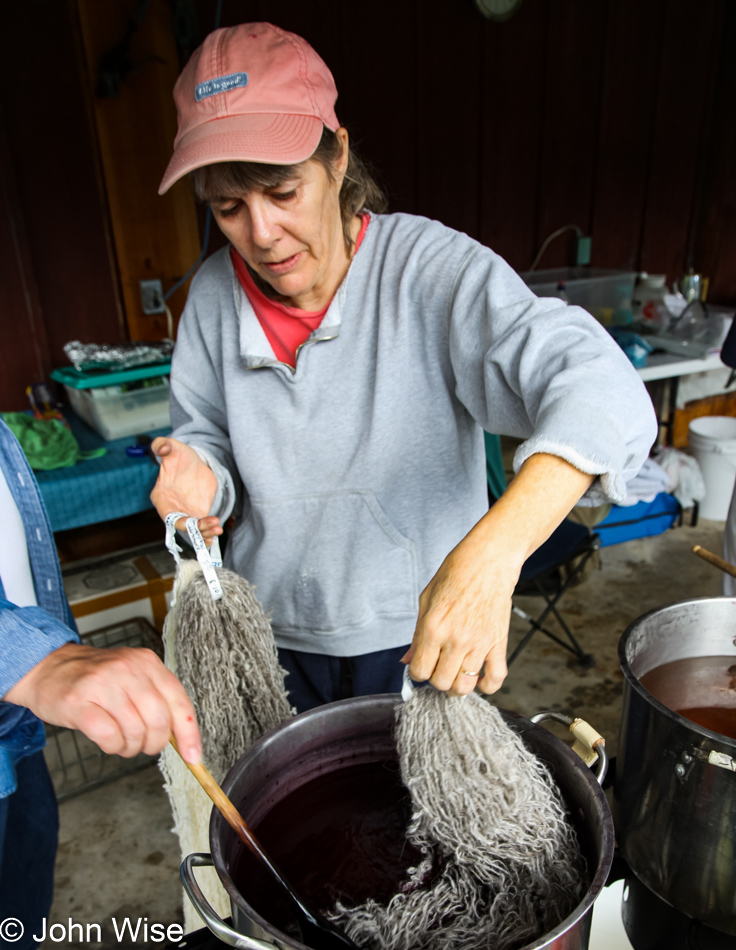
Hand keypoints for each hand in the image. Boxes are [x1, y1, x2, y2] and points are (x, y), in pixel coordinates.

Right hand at [4, 643, 201, 761]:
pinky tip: (108, 740)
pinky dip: (112, 747)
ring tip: (121, 741)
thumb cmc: (95, 679)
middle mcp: (128, 669)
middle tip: (144, 746)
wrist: (49, 668)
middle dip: (154, 744)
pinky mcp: (79, 702)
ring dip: (131, 747)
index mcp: (147, 662)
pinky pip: (109, 737)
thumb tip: (182, 737)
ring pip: (135, 731)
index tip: (193, 756)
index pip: (179, 702)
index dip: (189, 734)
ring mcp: (102, 683)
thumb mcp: (133, 678)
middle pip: (159, 720)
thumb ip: (157, 699)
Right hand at [150, 437, 220, 541]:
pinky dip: (208, 534)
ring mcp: (185, 513)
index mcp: (161, 496)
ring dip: (205, 533)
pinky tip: (216, 534)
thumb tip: (162, 446)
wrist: (195, 462)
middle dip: (195, 528)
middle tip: (212, 524)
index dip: (177, 520)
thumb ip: (163, 445)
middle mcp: (172, 508)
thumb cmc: (179, 456)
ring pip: (193, 530)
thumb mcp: (172, 447)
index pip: (166, 514)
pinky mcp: (197, 513)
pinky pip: (201, 529)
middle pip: (181, 525)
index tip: (192, 519)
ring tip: (218, 529)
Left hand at [402, 453, 594, 695]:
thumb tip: (407, 660)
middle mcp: (455, 639)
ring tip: (456, 674)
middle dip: (436, 680)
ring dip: (458, 685)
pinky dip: (488, 687)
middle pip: (441, 683)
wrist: (488, 560)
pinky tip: (480, 680)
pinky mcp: (498, 643)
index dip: (417, 672)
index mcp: (433, 627)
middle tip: (438, 668)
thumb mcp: (426, 599)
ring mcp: (479, 643)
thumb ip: (417, 634)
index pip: (419, 670)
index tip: (421, 666)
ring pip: (465, 686)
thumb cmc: (456, 574)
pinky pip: (496, 678)